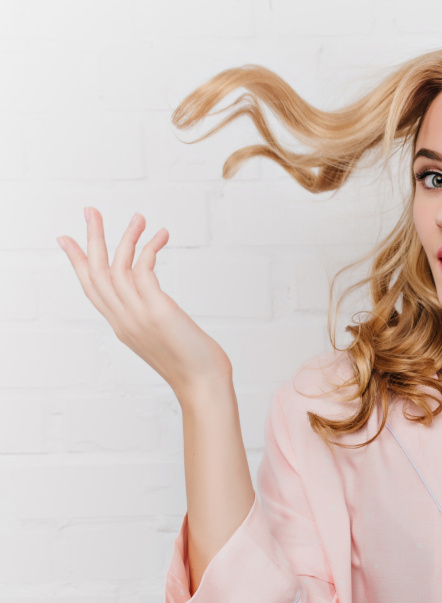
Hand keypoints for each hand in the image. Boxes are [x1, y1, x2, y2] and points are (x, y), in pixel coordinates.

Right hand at [57, 207, 232, 397]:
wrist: (204, 385)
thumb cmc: (194, 365)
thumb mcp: (165, 339)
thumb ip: (154, 320)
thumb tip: (160, 308)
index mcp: (122, 327)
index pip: (92, 290)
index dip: (78, 263)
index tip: (69, 239)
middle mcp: (123, 320)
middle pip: (95, 273)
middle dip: (92, 239)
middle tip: (90, 210)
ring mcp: (137, 316)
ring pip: (116, 267)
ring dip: (125, 237)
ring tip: (138, 216)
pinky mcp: (156, 311)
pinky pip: (143, 270)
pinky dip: (149, 248)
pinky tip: (161, 235)